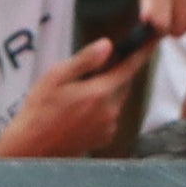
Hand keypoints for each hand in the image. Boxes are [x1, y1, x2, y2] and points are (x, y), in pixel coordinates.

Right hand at [0, 36, 138, 158]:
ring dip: (106, 90)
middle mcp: (110, 111)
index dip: (144, 51)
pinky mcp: (104, 138)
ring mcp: (109, 126)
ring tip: (77, 93)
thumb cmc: (39, 110)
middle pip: (124, 83)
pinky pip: (110, 114)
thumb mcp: (55, 77)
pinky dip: (102, 107)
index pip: (130, 67)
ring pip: (116, 99)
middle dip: (116, 71)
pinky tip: (79, 111)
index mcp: (99, 93)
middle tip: (94, 68)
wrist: (31, 148)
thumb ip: (84, 61)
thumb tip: (108, 45)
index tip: (155, 38)